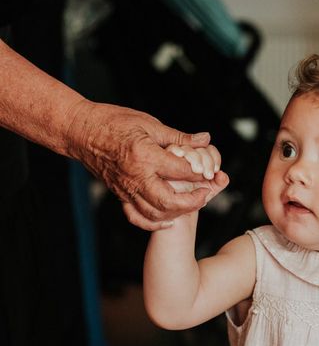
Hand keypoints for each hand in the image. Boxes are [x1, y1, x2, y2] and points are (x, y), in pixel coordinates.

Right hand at [66, 100, 225, 229]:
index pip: (181, 171)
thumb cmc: (114, 122)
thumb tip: (204, 139)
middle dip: (193, 201)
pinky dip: (153, 223)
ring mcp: (125, 189)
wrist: (80, 131)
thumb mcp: (150, 124)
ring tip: (192, 203)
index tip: (211, 171)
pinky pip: (136, 217)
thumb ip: (179, 137)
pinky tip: (168, 220)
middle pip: (169, 201)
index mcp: (145, 156)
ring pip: (154, 213)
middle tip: (206, 193)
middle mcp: (135, 177)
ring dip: (177, 213)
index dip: (200, 173)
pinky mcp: (119, 195)